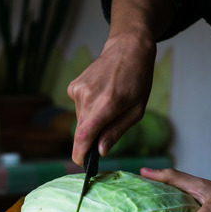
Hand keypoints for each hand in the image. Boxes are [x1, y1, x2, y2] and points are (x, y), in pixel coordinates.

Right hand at [67, 30, 156, 165]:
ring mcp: (78, 90)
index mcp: (107, 104)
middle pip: (82, 131)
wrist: (126, 49)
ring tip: (108, 103)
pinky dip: (88, 108)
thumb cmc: (137, 80)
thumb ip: (116, 131)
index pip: (84, 135)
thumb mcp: (136, 110)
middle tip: (108, 130)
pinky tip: (100, 94)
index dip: (80, 153)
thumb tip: (100, 151)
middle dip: (91, 138)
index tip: (82, 163)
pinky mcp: (73, 87)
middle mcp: (88, 97)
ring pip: (81, 119)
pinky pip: (79, 108)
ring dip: (92, 120)